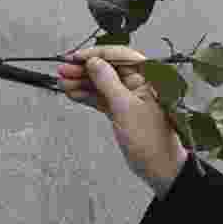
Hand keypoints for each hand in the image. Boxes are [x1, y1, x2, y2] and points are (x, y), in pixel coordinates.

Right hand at [57, 46, 187, 195]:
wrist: (159, 168)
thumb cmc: (152, 141)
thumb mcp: (125, 108)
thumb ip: (108, 82)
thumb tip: (95, 63)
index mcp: (149, 78)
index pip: (119, 56)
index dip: (96, 55)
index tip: (76, 58)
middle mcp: (140, 84)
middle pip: (108, 69)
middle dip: (84, 69)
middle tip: (64, 70)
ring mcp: (130, 97)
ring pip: (102, 83)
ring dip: (82, 82)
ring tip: (63, 82)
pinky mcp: (122, 110)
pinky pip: (102, 98)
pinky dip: (87, 95)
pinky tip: (73, 93)